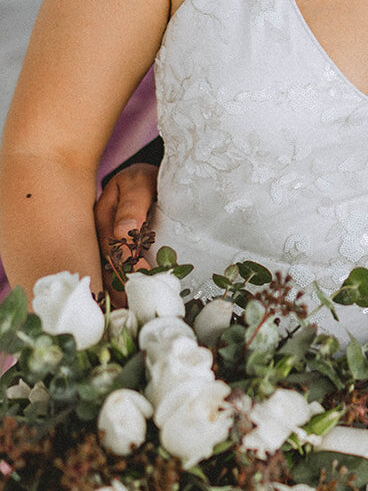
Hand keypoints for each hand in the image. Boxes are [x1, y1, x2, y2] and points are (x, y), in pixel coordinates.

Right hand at [94, 163, 157, 301]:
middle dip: (119, 288)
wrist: (145, 176)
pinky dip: (123, 288)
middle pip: (106, 266)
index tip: (142, 281)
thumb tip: (122, 231)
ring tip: (132, 314)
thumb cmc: (143, 178)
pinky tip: (130, 305)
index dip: (127, 266)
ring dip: (120, 292)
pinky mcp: (115, 250)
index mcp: (101, 217)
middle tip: (134, 310)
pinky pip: (115, 272)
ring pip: (109, 273)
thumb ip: (133, 204)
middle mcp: (99, 234)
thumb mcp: (139, 183)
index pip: (112, 248)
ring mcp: (105, 243)